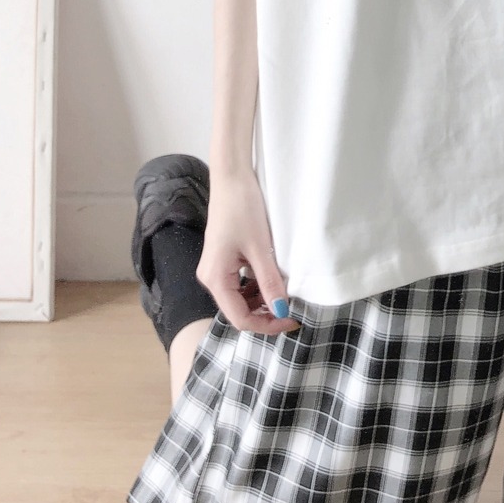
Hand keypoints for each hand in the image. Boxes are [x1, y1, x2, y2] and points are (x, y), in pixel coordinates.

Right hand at [197, 168, 300, 335]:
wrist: (231, 177)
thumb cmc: (243, 208)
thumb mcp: (260, 248)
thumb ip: (270, 282)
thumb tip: (281, 311)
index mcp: (215, 278)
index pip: (240, 319)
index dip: (267, 325)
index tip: (293, 319)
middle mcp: (210, 277)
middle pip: (238, 311)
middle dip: (265, 314)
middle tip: (292, 308)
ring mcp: (215, 268)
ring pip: (239, 298)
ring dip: (261, 301)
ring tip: (284, 292)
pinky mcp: (222, 259)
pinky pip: (239, 283)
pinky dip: (255, 287)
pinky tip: (272, 278)